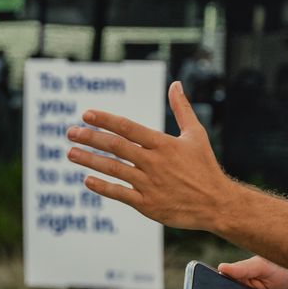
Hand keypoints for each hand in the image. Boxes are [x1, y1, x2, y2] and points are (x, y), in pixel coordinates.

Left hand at [67, 81, 232, 231]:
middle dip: (91, 138)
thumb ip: (182, 109)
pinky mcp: (148, 204)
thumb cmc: (205, 166)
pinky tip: (87, 180)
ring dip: (89, 160)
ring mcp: (149, 184)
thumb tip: (175, 84)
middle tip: (70, 132)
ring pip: (113, 169)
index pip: (128, 127)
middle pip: (116, 146)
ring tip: (70, 153)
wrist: (217, 203)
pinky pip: (120, 194)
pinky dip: (102, 187)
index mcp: (163, 144)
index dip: (105, 120)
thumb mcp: (196, 134)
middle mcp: (154, 162)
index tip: (86, 114)